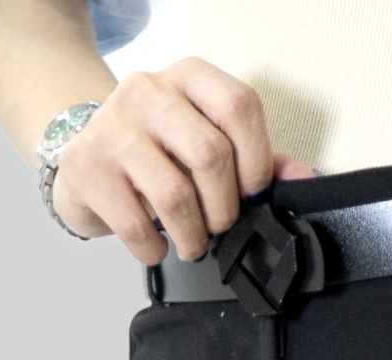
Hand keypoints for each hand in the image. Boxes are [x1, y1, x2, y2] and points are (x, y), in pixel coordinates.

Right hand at [50, 60, 281, 261]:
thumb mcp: (203, 142)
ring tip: (192, 243)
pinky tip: (155, 246)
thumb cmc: (154, 153)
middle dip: (224, 208)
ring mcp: (112, 127)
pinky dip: (153, 250)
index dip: (256, 160)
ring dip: (193, 236)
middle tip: (219, 227)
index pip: (239, 106)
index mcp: (188, 77)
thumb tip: (305, 180)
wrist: (85, 157)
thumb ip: (254, 159)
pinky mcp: (86, 167)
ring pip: (174, 195)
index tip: (252, 193)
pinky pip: (135, 224)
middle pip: (210, 154)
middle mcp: (147, 91)